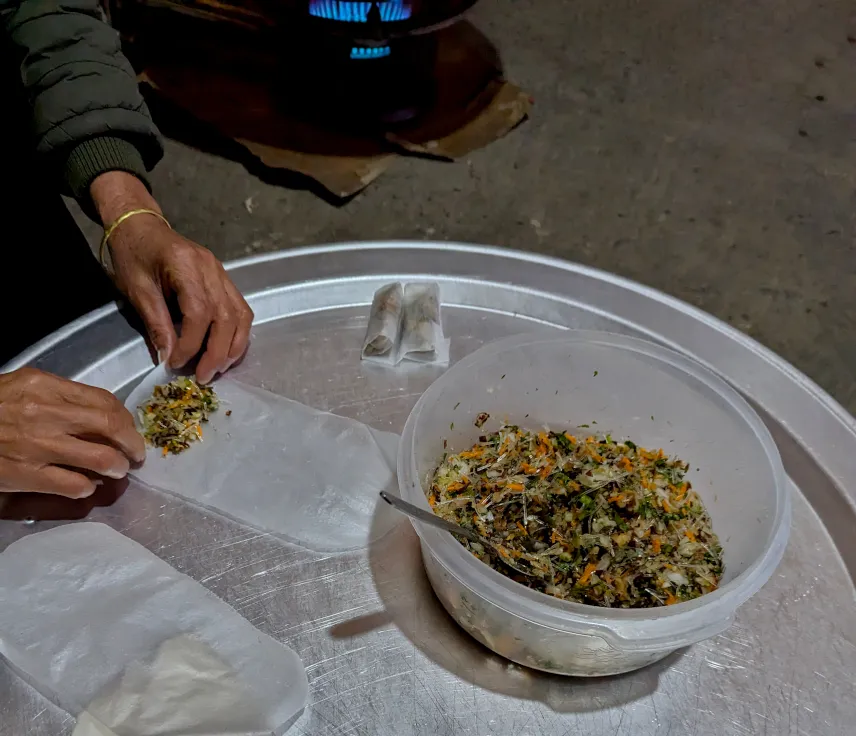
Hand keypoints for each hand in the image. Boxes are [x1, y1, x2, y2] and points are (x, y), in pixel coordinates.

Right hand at [0, 368, 145, 497]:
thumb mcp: (22, 386)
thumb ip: (59, 395)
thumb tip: (99, 412)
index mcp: (44, 385)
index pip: (104, 400)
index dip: (126, 418)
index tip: (131, 430)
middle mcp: (44, 412)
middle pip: (110, 426)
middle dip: (132, 443)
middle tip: (136, 454)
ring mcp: (36, 445)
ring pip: (100, 458)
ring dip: (116, 467)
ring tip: (118, 471)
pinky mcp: (25, 474)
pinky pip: (73, 485)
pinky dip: (87, 488)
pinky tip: (88, 487)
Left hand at [91, 172, 253, 383]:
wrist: (140, 224)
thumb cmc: (132, 253)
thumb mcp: (136, 289)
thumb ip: (156, 322)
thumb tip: (168, 356)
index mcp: (185, 265)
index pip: (199, 312)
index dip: (191, 343)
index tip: (176, 364)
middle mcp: (211, 268)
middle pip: (226, 316)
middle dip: (217, 351)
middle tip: (205, 377)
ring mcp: (222, 272)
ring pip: (240, 315)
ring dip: (233, 346)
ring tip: (219, 368)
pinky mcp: (224, 278)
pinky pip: (240, 309)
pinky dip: (237, 333)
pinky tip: (227, 349)